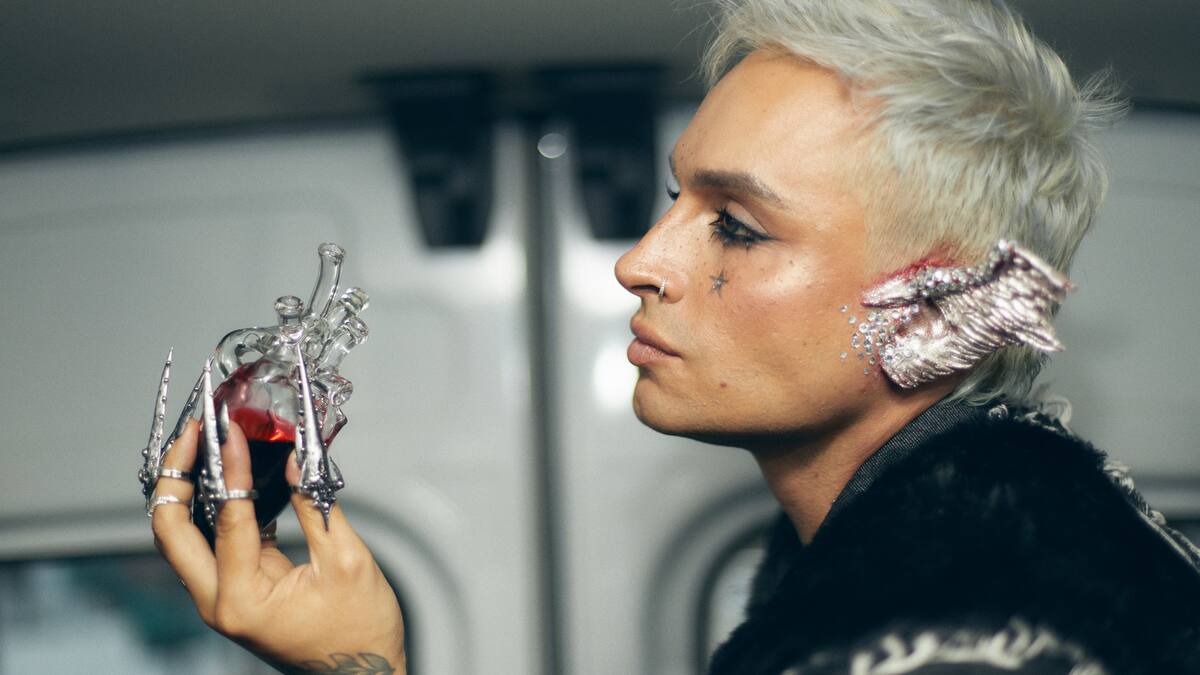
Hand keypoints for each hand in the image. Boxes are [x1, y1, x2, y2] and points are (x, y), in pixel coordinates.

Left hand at [150, 420, 405, 673]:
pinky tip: (232, 474)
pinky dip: (215, 505)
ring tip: (202, 445)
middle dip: (175, 477)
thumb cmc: (358, 632)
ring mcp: (223, 597)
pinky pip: (213, 541)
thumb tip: (296, 460)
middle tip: (192, 435)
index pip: (226, 519)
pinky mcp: (237, 589)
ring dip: (188, 489)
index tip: (230, 431)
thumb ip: (314, 507)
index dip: (229, 469)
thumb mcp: (346, 562)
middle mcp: (219, 602)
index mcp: (242, 601)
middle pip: (171, 531)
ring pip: (184, 535)